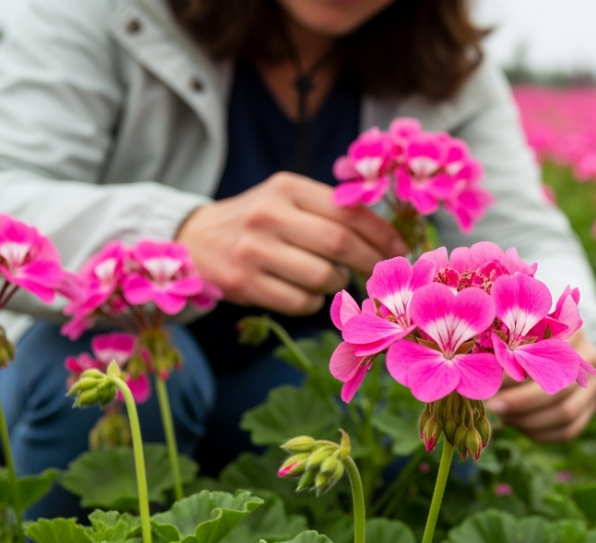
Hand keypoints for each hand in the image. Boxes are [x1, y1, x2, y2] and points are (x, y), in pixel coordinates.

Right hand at [176, 172, 406, 315]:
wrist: (195, 239)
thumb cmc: (258, 221)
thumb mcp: (288, 200)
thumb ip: (330, 211)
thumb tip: (389, 239)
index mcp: (287, 187)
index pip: (348, 211)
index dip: (382, 234)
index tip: (401, 250)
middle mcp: (269, 214)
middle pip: (340, 243)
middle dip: (372, 262)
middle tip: (384, 274)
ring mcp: (253, 250)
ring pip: (323, 277)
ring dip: (339, 283)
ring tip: (334, 277)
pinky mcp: (243, 283)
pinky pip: (301, 302)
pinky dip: (314, 302)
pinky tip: (307, 291)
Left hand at [485, 332, 595, 441]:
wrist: (555, 347)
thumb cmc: (526, 338)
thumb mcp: (518, 335)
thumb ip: (507, 348)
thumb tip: (485, 376)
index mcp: (573, 332)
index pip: (547, 357)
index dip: (518, 374)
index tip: (491, 383)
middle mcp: (590, 358)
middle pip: (558, 388)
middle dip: (520, 402)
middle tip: (493, 406)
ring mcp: (594, 385)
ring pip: (566, 413)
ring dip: (529, 420)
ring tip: (503, 416)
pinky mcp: (591, 408)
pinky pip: (568, 430)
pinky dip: (540, 433)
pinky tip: (518, 426)